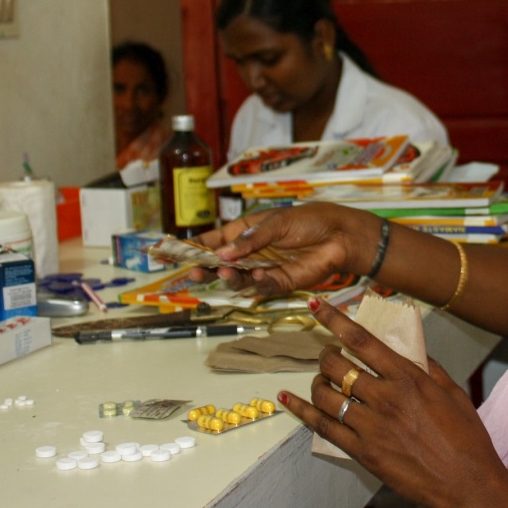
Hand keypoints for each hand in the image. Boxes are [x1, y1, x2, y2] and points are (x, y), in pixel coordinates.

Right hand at [186, 204, 371, 297]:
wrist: (340, 236)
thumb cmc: (310, 221)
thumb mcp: (277, 223)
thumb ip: (250, 239)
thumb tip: (223, 253)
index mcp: (245, 231)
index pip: (212, 240)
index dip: (190, 248)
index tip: (167, 253)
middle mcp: (250, 252)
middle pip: (218, 264)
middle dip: (204, 269)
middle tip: (195, 273)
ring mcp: (262, 269)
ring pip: (236, 279)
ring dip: (229, 277)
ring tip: (228, 271)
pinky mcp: (278, 283)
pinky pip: (260, 287)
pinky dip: (257, 282)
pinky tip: (260, 274)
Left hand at [279, 298, 507, 507]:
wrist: (466, 482)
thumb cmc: (466, 438)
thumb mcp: (452, 392)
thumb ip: (428, 366)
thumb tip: (409, 349)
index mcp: (407, 378)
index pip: (361, 340)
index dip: (333, 319)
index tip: (316, 305)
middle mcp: (385, 398)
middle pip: (337, 365)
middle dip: (327, 354)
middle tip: (330, 354)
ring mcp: (370, 426)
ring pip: (325, 394)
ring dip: (317, 381)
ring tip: (322, 379)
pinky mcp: (362, 451)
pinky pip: (322, 426)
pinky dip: (301, 411)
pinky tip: (289, 400)